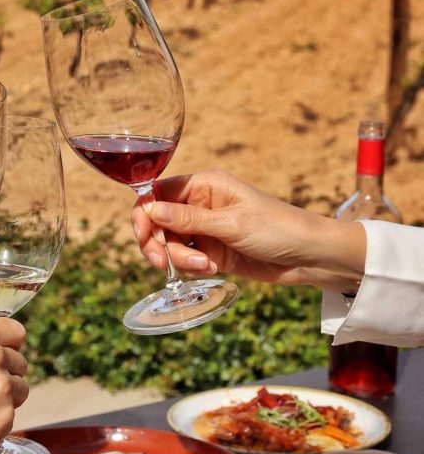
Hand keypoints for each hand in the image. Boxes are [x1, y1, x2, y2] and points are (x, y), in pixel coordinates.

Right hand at [131, 169, 365, 291]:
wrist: (308, 256)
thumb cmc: (277, 228)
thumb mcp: (231, 224)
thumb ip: (187, 219)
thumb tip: (148, 209)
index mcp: (204, 185)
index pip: (156, 192)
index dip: (144, 214)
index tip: (144, 236)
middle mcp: (199, 204)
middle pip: (156, 222)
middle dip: (157, 243)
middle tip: (162, 264)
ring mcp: (203, 229)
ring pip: (168, 243)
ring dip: (178, 259)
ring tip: (204, 266)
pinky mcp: (209, 251)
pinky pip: (183, 259)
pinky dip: (189, 267)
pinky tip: (211, 269)